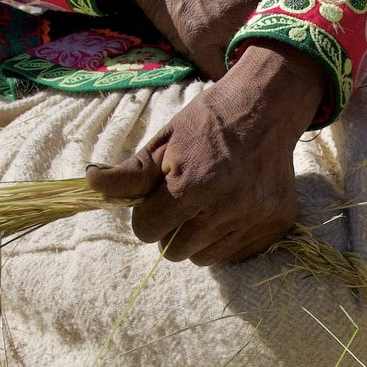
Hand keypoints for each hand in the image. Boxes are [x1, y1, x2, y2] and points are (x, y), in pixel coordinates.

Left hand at [86, 40, 328, 265]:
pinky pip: (234, 255)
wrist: (266, 108)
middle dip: (171, 230)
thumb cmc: (206, 124)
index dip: (148, 214)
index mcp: (193, 185)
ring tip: (209, 204)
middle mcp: (228, 208)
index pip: (148, 231)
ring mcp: (256, 219)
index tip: (160, 196)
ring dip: (198, 237)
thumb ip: (128, 175)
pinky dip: (226, 239)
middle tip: (185, 201)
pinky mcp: (276, 225)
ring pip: (204, 257)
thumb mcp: (163, 143)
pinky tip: (232, 209)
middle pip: (174, 251)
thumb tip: (89, 186)